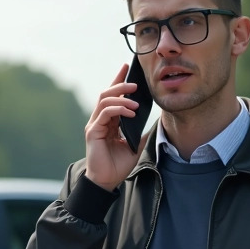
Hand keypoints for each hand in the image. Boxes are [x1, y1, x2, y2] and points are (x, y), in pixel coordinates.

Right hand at [84, 64, 147, 190]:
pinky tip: (131, 113)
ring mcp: (94, 125)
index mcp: (108, 121)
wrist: (107, 181)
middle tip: (135, 83)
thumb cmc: (118, 165)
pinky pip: (104, 113)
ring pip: (104, 100)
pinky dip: (118, 110)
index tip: (127, 67)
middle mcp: (99, 120)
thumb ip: (142, 132)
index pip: (112, 96)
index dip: (118, 80)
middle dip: (120, 84)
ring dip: (121, 97)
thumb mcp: (136, 145)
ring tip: (135, 102)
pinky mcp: (92, 131)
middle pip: (106, 93)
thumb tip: (157, 121)